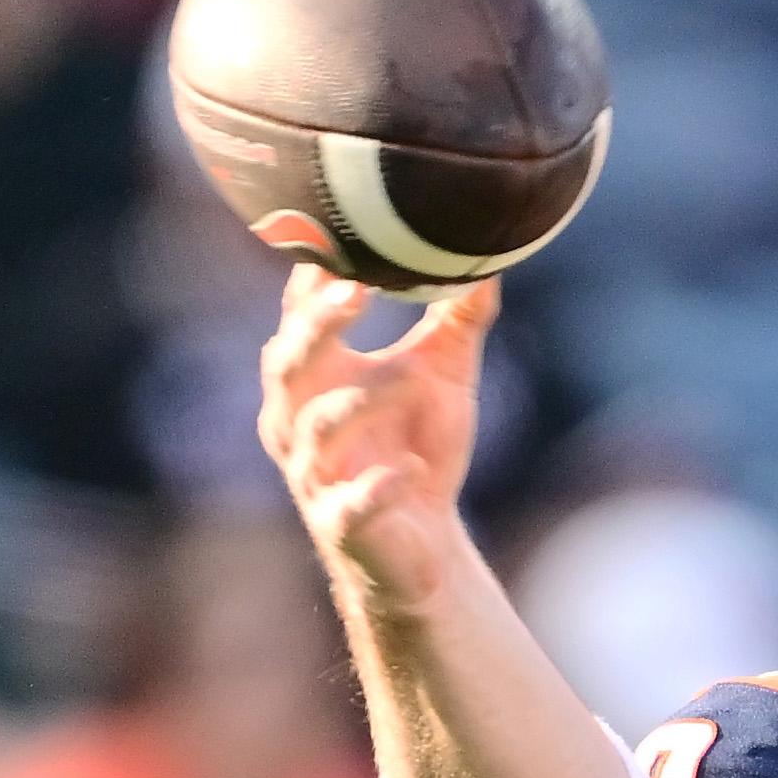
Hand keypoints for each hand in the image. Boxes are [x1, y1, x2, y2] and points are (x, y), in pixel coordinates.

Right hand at [256, 265, 497, 615]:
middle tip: (354, 291)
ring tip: (412, 378)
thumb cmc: (419, 444)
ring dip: (363, 400)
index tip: (336, 236)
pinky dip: (378, 487)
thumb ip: (458, 318)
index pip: (301, 319)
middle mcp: (300, 420)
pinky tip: (410, 471)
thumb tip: (488, 256)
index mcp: (317, 378)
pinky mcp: (341, 524)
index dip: (313, 282)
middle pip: (289, 364)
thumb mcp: (442, 375)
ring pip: (320, 428)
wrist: (424, 541)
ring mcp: (316, 473)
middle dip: (316, 326)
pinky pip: (349, 504)